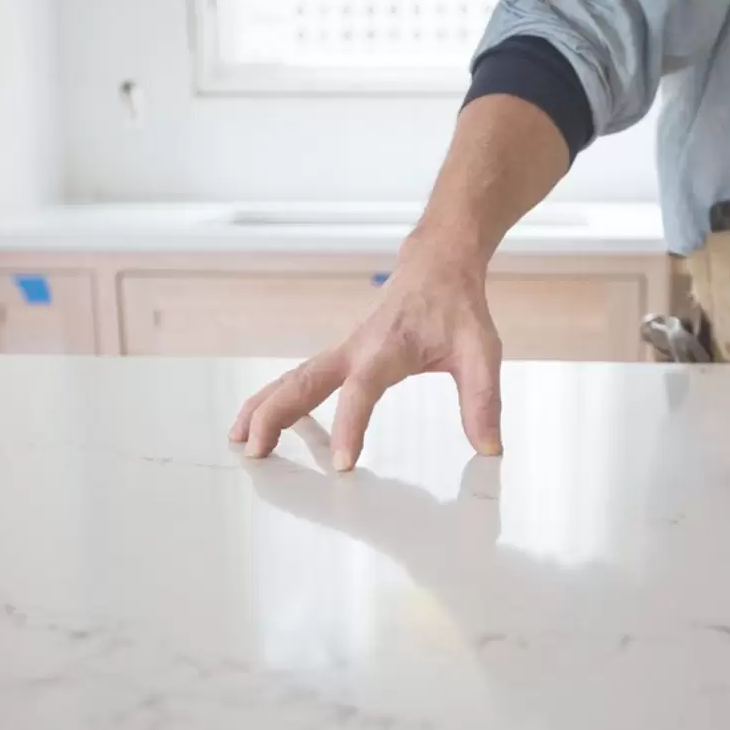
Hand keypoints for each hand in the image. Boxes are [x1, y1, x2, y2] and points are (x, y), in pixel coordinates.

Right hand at [228, 239, 503, 471]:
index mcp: (387, 349)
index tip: (342, 465)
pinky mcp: (341, 355)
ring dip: (265, 407)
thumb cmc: (457, 307)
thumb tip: (489, 448)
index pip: (362, 392)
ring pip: (293, 379)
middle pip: (305, 382)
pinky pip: (301, 378)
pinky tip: (260, 420)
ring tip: (240, 441)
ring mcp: (343, 351)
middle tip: (255, 451)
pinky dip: (276, 397)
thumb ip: (482, 400)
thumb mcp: (481, 351)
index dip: (349, 427)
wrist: (438, 264)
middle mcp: (356, 349)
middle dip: (276, 415)